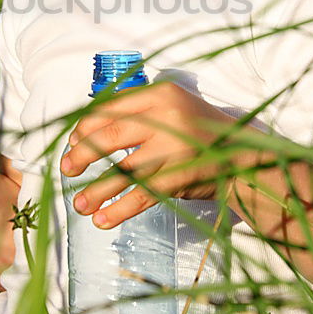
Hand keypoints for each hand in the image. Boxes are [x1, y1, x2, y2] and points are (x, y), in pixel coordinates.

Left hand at [60, 80, 234, 227]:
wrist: (244, 156)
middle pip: (110, 135)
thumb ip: (138, 111)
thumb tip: (86, 131)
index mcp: (161, 93)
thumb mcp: (173, 106)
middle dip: (82, 154)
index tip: (73, 140)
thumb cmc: (200, 131)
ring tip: (78, 204)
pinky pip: (142, 195)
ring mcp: (174, 148)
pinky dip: (119, 209)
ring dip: (96, 190)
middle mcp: (166, 117)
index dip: (86, 126)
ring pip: (123, 170)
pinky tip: (102, 220)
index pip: (111, 107)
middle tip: (68, 168)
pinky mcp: (180, 177)